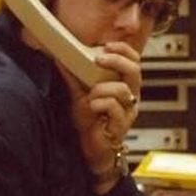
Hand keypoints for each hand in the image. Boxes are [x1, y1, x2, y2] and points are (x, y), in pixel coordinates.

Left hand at [56, 42, 142, 176]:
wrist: (90, 150)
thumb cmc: (90, 123)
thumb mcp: (79, 95)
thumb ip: (73, 77)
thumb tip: (60, 58)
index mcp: (124, 86)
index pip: (133, 62)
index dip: (124, 51)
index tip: (107, 45)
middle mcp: (131, 97)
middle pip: (135, 71)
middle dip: (117, 61)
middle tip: (98, 60)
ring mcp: (128, 111)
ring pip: (123, 90)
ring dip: (102, 89)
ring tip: (90, 97)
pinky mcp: (122, 125)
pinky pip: (114, 107)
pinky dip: (100, 104)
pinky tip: (92, 108)